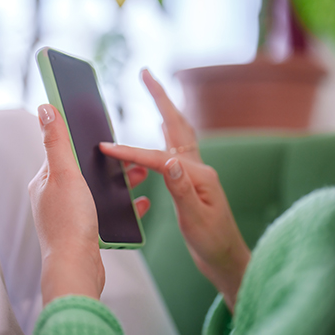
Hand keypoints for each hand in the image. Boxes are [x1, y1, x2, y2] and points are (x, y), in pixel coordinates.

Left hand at [28, 104, 151, 305]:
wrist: (77, 269)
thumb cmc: (69, 222)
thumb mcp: (65, 174)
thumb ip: (57, 141)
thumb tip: (45, 108)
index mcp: (45, 181)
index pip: (62, 150)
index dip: (83, 138)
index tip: (103, 130)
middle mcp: (53, 197)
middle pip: (84, 170)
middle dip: (109, 162)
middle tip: (133, 156)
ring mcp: (69, 215)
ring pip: (98, 190)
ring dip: (120, 182)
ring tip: (142, 174)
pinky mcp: (84, 231)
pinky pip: (106, 210)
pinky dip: (123, 205)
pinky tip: (140, 203)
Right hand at [99, 70, 249, 311]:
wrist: (227, 260)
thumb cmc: (212, 244)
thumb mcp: (196, 220)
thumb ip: (182, 190)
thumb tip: (170, 161)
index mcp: (199, 177)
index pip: (159, 159)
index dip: (132, 153)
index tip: (107, 147)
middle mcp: (199, 169)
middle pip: (177, 125)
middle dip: (161, 98)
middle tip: (146, 74)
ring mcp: (196, 173)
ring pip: (178, 133)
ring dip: (164, 109)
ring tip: (153, 90)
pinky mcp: (192, 181)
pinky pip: (176, 148)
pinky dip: (167, 132)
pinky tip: (161, 127)